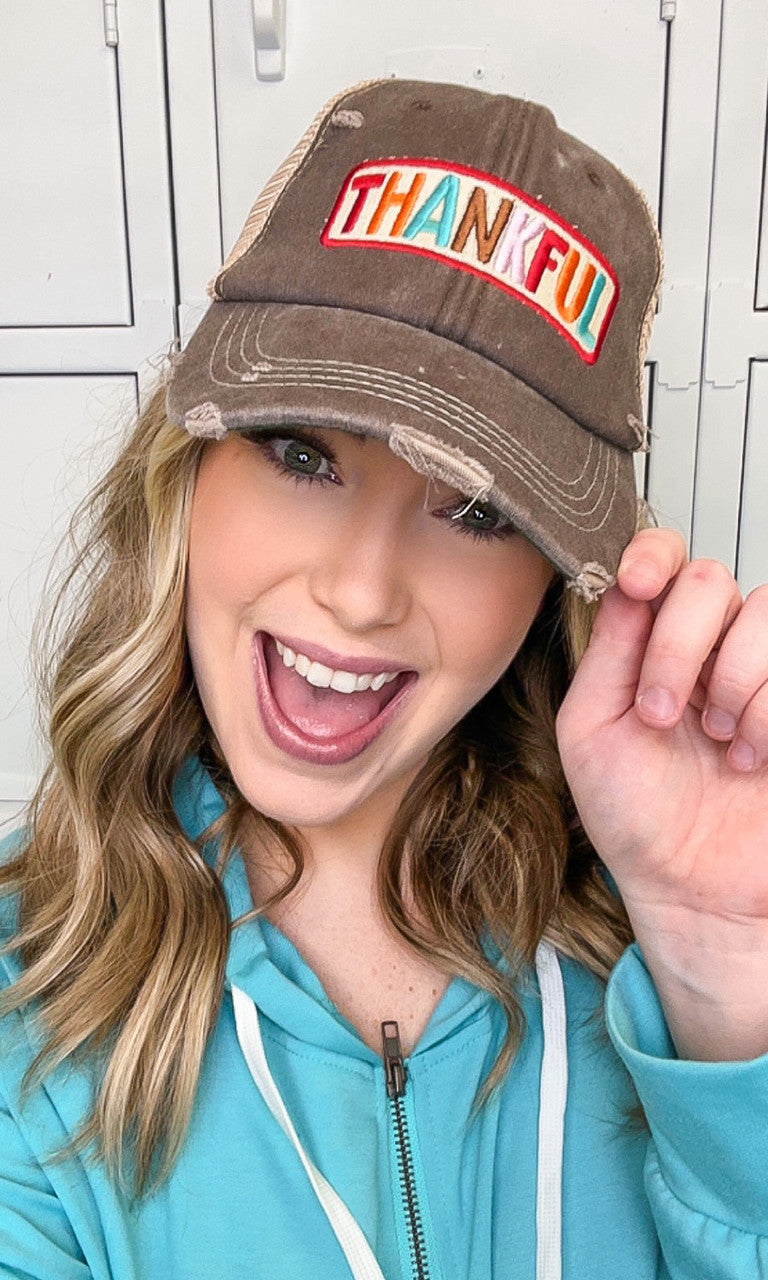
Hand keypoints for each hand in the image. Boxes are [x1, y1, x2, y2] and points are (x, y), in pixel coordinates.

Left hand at [556, 527, 767, 1057]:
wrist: (692, 889)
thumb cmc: (634, 815)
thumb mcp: (590, 728)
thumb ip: (608, 651)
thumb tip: (622, 583)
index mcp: (648, 644)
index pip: (660, 562)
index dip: (651, 555)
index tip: (635, 584)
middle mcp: (708, 647)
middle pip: (707, 580)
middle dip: (678, 646)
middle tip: (662, 714)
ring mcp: (759, 672)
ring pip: (761, 612)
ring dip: (729, 681)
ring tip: (715, 740)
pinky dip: (766, 711)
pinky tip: (749, 754)